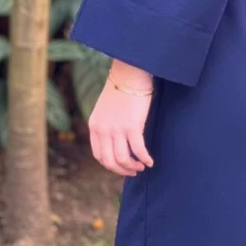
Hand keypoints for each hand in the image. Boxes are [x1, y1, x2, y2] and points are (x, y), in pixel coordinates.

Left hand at [88, 60, 155, 176]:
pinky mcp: (132, 126)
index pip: (99, 155)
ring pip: (123, 158)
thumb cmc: (121, 89)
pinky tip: (150, 161)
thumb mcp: (106, 110)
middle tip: (133, 171)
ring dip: (133, 166)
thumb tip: (116, 143)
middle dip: (122, 170)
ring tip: (141, 167)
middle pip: (109, 161)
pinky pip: (138, 150)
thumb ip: (107, 126)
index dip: (110, 165)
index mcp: (95, 126)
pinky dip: (145, 158)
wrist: (129, 74)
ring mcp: (117, 129)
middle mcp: (103, 130)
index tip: (121, 167)